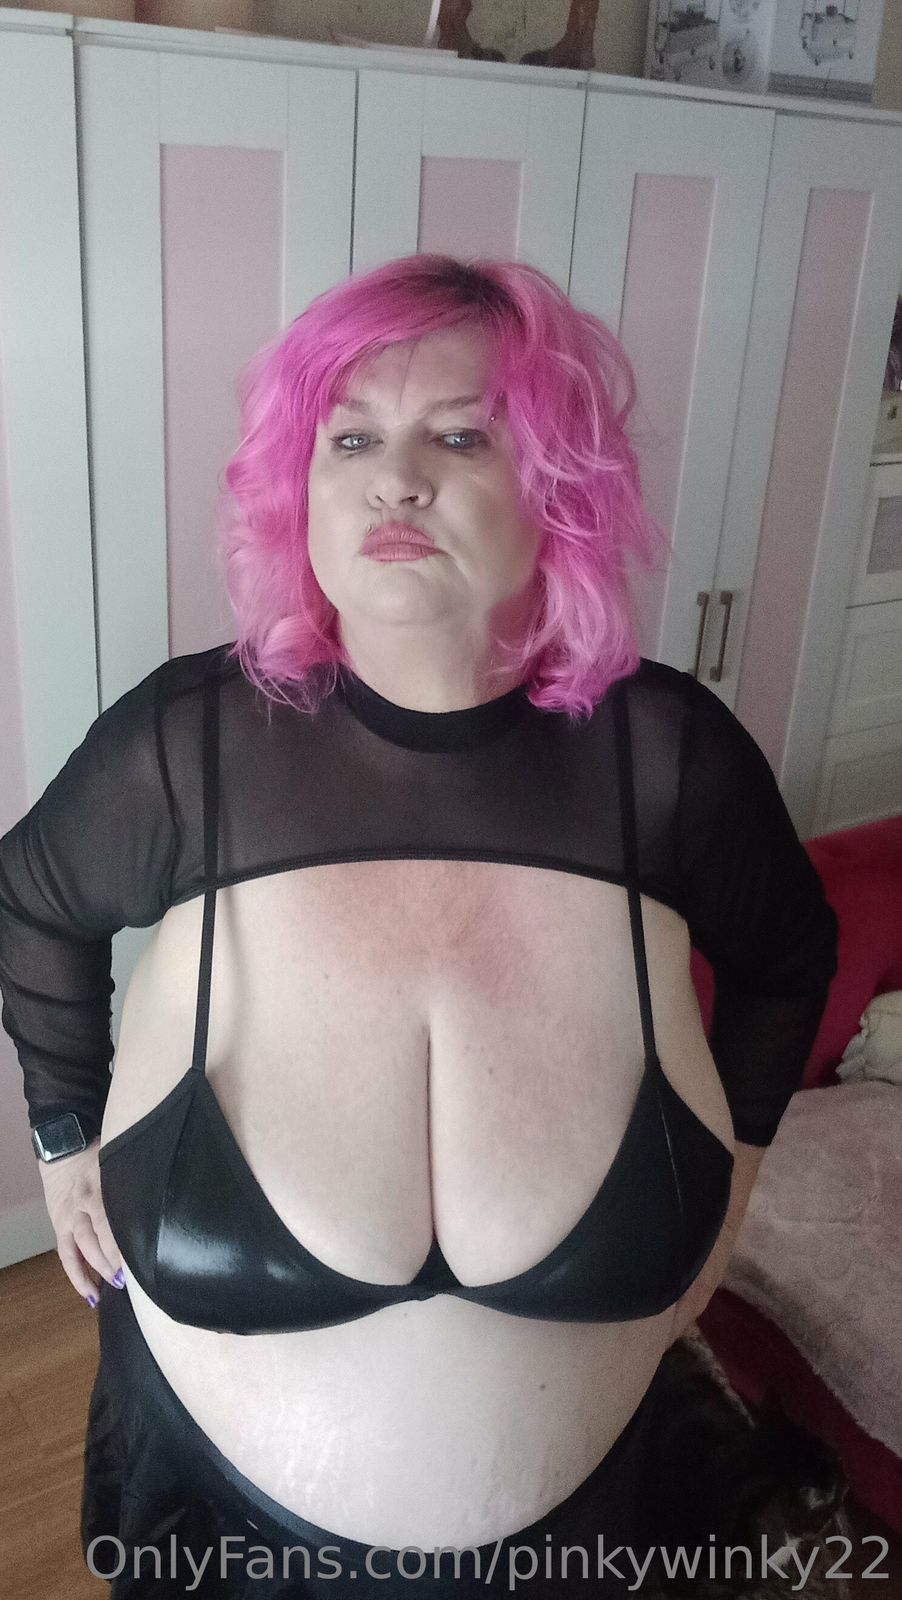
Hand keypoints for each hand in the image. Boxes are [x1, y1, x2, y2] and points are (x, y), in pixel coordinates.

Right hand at [37, 1137, 123, 1303]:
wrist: (65, 1152)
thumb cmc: (103, 1157)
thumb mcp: (121, 1162)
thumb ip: (138, 1179)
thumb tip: (167, 1197)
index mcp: (100, 1185)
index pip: (109, 1216)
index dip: (121, 1239)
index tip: (138, 1256)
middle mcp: (82, 1203)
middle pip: (95, 1236)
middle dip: (112, 1259)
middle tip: (131, 1277)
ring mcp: (69, 1217)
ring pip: (80, 1248)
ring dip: (97, 1270)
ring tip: (114, 1288)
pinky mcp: (61, 1228)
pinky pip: (67, 1256)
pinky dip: (77, 1277)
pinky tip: (91, 1295)